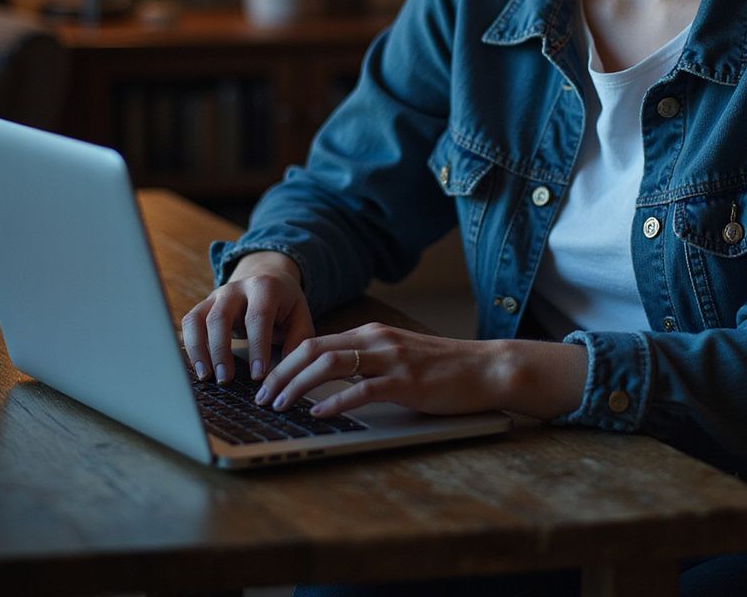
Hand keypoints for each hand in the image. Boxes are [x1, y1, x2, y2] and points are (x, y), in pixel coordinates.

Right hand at [181, 251, 313, 383]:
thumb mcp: (300, 316)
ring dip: (199, 350)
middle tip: (226, 379)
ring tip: (206, 376)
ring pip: (198, 319)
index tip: (258, 375)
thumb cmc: (286, 305)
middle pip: (220, 317)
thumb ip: (297, 341)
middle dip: (221, 350)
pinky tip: (198, 367)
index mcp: (265, 288)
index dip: (257, 346)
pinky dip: (190, 346)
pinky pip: (189, 323)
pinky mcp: (204, 305)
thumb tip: (286, 371)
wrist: (269, 278)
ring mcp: (217, 296)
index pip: (258, 317)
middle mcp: (236, 288)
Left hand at [254, 323, 588, 421]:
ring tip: (279, 405)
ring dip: (298, 386)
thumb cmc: (442, 368)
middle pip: (314, 349)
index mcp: (372, 333)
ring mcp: (392, 358)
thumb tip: (326, 382)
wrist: (485, 368)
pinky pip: (361, 389)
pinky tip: (317, 413)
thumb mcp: (398, 357)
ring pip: (330, 365)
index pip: (315, 342)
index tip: (266, 383)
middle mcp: (377, 339)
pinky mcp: (406, 381)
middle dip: (281, 373)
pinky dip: (334, 401)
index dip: (285, 362)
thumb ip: (367, 363)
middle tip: (261, 397)